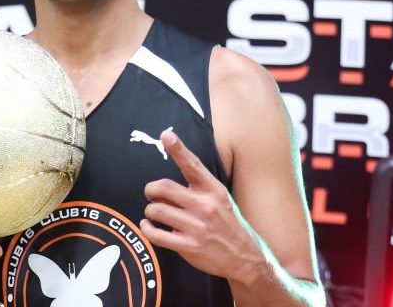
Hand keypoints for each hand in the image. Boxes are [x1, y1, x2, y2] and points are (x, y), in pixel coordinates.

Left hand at [140, 129, 260, 281]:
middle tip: (151, 193)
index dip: (177, 149)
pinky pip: (156, 234)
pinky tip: (149, 225)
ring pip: (157, 210)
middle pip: (164, 187)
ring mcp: (197, 227)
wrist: (244, 258)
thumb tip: (171, 171)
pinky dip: (147, 228)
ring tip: (154, 212)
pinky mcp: (189, 246)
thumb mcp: (220, 198)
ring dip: (150, 210)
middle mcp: (205, 206)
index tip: (166, 135)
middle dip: (151, 189)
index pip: (192, 165)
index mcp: (213, 190)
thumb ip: (199, 185)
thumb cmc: (227, 223)